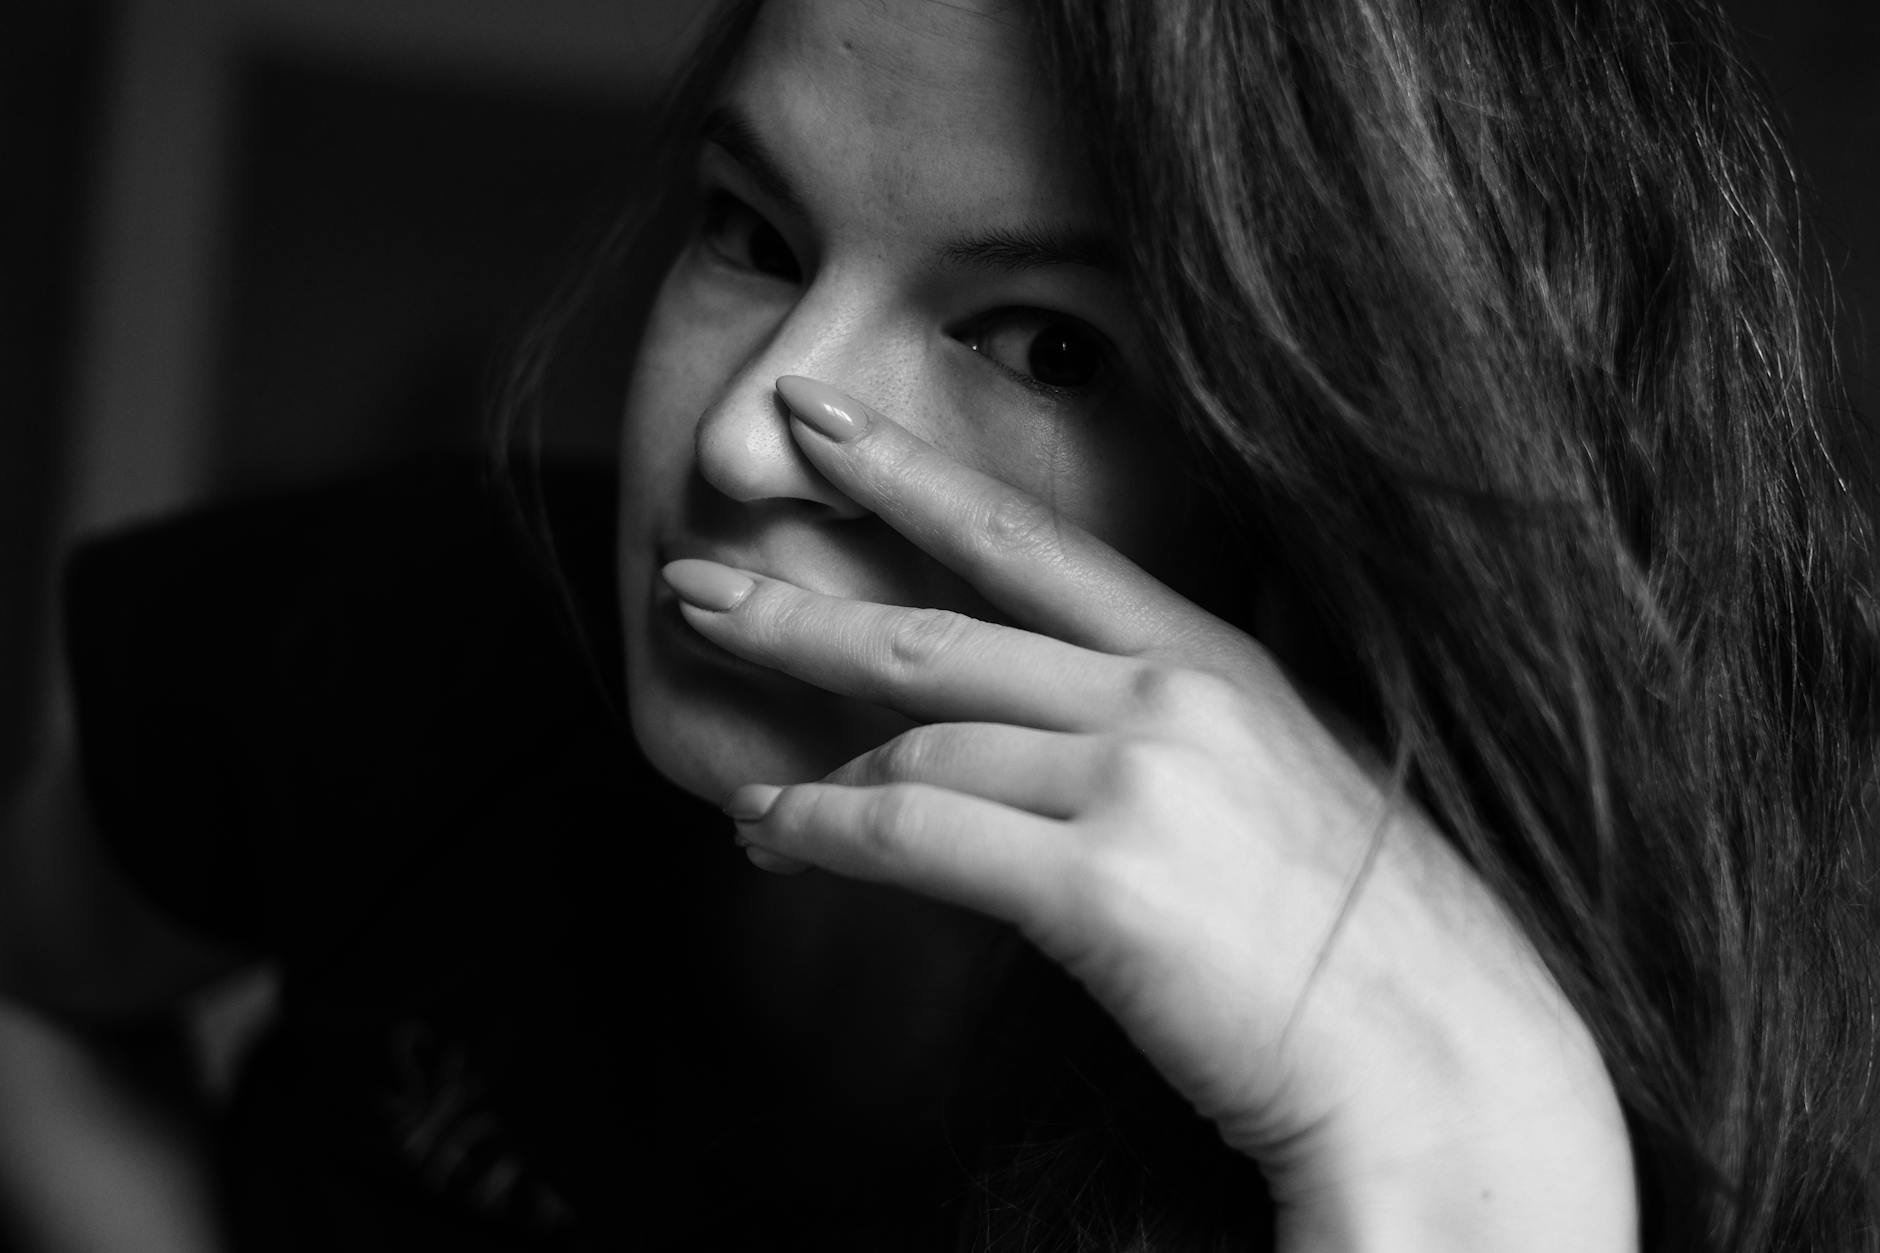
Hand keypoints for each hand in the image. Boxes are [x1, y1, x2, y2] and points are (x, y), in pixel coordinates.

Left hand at [661, 376, 1636, 1250]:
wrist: (1456, 1069)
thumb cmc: (1372, 945)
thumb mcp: (1285, 787)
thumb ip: (1175, 736)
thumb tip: (1048, 735)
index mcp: (1216, 659)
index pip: (1031, 540)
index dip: (910, 472)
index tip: (823, 423)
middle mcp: (1171, 696)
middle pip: (939, 630)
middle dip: (801, 605)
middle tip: (696, 582)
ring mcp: (1139, 781)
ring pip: (918, 741)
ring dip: (808, 764)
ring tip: (741, 782)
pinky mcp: (1104, 885)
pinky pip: (915, 836)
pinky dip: (823, 833)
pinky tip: (768, 831)